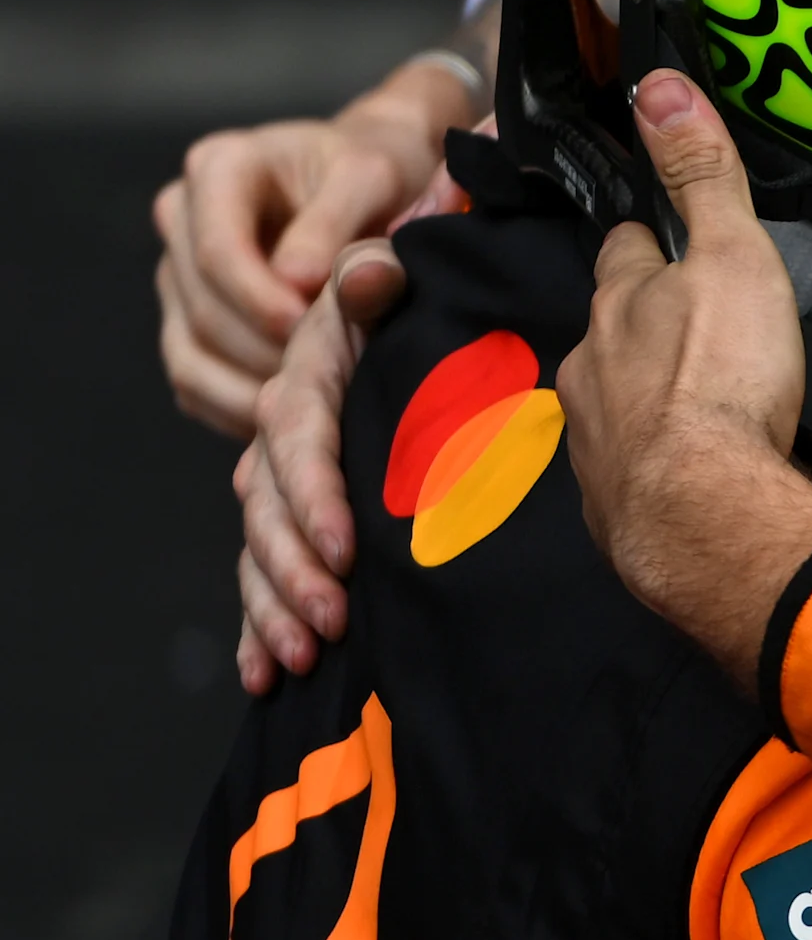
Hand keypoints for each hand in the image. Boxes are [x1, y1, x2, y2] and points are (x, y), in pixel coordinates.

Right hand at [154, 60, 469, 434]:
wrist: (375, 183)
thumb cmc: (378, 173)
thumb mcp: (372, 177)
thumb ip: (337, 222)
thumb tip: (298, 280)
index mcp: (219, 167)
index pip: (217, 252)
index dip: (260, 300)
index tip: (309, 326)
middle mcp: (183, 219)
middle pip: (202, 309)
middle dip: (264, 349)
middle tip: (326, 372)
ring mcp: (177, 274)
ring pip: (189, 354)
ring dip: (249, 388)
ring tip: (314, 397)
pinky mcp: (186, 321)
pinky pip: (194, 382)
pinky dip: (238, 406)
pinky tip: (291, 410)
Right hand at [231, 241, 405, 692]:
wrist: (424, 307)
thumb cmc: (418, 291)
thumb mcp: (398, 267)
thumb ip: (380, 269)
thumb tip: (369, 272)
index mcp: (310, 372)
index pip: (298, 437)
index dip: (313, 493)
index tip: (342, 547)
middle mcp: (289, 428)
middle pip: (270, 507)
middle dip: (293, 569)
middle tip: (329, 620)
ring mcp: (290, 477)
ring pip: (263, 549)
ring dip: (275, 605)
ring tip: (300, 656)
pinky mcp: (299, 514)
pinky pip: (264, 573)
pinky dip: (260, 623)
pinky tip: (264, 672)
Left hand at [558, 70, 811, 687]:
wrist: (703, 516)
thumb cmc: (721, 383)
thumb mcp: (731, 254)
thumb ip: (699, 175)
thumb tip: (659, 87)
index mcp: (620, 302)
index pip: (626, 252)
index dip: (651, 243)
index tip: (668, 240)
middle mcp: (589, 365)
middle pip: (614, 328)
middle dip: (644, 324)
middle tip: (692, 327)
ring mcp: (592, 438)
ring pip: (612, 397)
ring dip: (642, 394)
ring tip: (690, 401)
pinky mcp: (609, 502)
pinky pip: (623, 468)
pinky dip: (650, 460)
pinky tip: (683, 467)